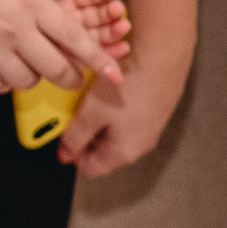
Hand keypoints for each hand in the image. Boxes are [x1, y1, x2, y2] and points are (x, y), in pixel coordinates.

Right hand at [0, 0, 126, 92]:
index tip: (116, 76)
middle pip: (58, 69)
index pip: (77, 39)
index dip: (100, 60)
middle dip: (71, 78)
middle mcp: (16, 30)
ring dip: (34, 77)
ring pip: (29, 81)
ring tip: (28, 62)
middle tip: (72, 76)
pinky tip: (2, 66)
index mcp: (32, 3)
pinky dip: (4, 81)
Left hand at [40, 0, 131, 63]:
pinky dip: (109, 51)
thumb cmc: (3, 6)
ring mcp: (71, 39)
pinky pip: (91, 55)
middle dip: (109, 12)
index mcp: (61, 1)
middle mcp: (69, 19)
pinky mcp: (71, 57)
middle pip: (95, 14)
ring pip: (98, 34)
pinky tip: (121, 47)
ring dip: (113, 30)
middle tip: (118, 10)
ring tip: (123, 27)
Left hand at [56, 45, 191, 176]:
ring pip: (118, 135)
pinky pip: (132, 120)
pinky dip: (119, 111)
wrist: (162, 59)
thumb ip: (74, 138)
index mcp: (124, 153)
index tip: (65, 134)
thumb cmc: (126, 88)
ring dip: (103, 122)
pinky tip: (116, 92)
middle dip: (88, 136)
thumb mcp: (89, 114)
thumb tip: (65, 155)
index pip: (91, 168)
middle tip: (80, 114)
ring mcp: (152, 129)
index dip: (73, 154)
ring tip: (97, 101)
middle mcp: (141, 146)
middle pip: (106, 152)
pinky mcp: (158, 112)